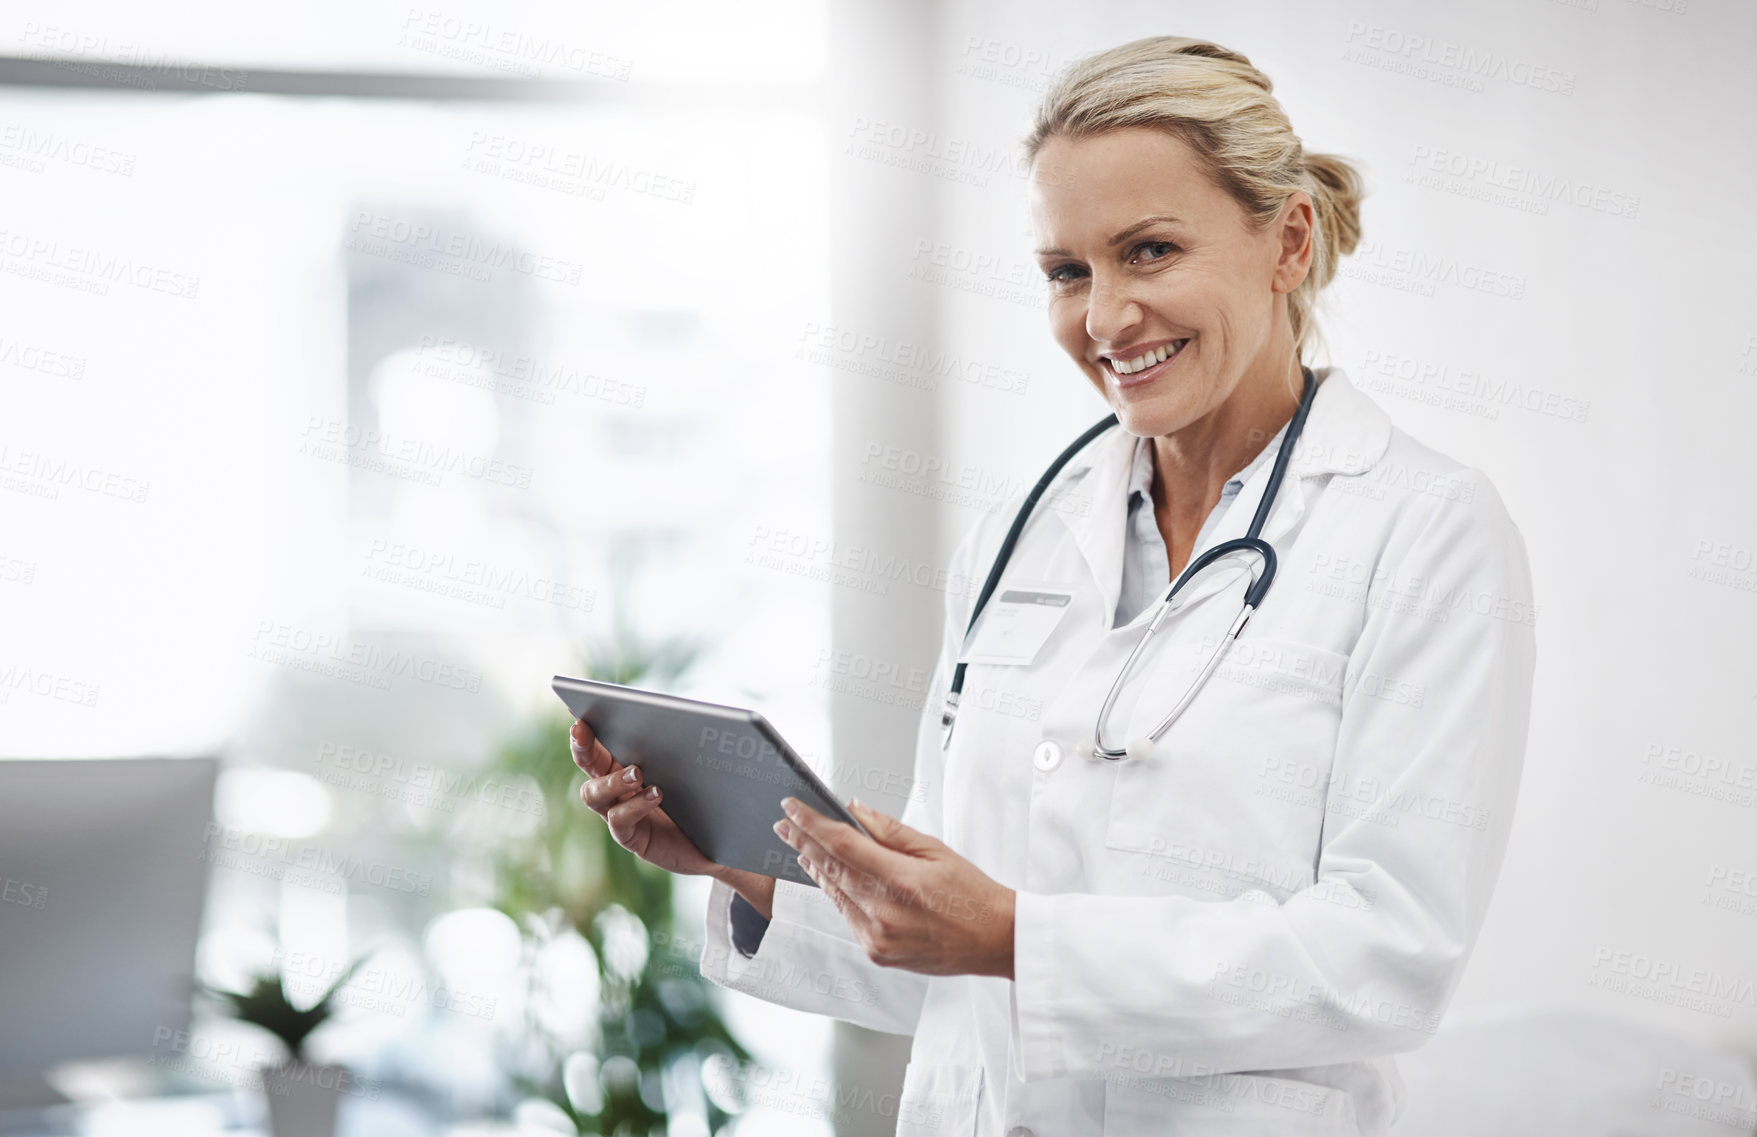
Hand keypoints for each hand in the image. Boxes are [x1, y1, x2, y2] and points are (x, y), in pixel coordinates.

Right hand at [571, 718, 718, 878]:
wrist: (718, 834)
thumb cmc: (701, 792)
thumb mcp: (688, 761)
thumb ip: (677, 739)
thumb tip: (683, 711)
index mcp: (622, 762)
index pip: (597, 741)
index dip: (583, 727)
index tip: (575, 709)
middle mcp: (614, 787)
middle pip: (586, 764)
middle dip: (581, 746)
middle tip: (583, 730)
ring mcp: (619, 812)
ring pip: (594, 794)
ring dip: (612, 780)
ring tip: (637, 772)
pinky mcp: (633, 836)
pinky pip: (619, 821)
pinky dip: (635, 806)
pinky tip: (655, 794)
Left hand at [773, 797, 1014, 978]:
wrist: (995, 940)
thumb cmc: (973, 893)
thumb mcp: (935, 850)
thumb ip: (890, 830)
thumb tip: (854, 810)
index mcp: (901, 880)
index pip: (842, 844)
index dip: (812, 823)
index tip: (793, 807)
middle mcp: (885, 912)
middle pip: (831, 868)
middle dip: (804, 842)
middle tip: (784, 823)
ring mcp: (878, 937)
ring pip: (835, 894)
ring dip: (815, 867)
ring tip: (799, 846)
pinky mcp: (877, 953)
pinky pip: (847, 917)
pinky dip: (835, 894)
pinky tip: (827, 878)